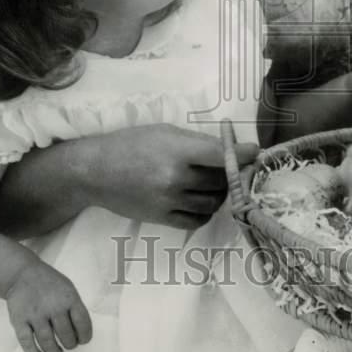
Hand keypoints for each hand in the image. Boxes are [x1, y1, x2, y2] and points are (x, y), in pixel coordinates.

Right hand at [6, 262, 92, 351]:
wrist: (21, 274)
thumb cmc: (49, 283)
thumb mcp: (68, 288)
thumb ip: (74, 307)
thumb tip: (81, 331)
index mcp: (69, 298)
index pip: (83, 323)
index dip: (85, 336)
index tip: (83, 340)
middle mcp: (53, 307)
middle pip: (66, 335)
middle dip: (70, 344)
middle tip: (69, 344)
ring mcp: (35, 315)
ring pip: (48, 342)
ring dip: (55, 351)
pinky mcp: (20, 321)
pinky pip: (27, 343)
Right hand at [77, 124, 258, 230]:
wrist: (95, 171)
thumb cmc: (131, 143)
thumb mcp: (165, 132)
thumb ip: (198, 142)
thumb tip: (232, 148)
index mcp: (177, 151)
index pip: (222, 156)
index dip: (243, 155)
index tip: (256, 153)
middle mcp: (175, 179)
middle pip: (221, 181)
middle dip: (230, 173)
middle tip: (230, 167)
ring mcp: (169, 202)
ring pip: (213, 202)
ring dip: (219, 193)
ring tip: (212, 182)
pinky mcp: (162, 220)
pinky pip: (197, 220)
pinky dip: (205, 210)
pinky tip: (200, 200)